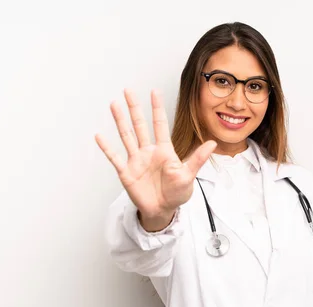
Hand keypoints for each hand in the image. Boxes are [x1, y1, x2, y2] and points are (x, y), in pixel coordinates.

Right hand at [95, 89, 215, 225]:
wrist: (162, 210)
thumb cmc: (176, 193)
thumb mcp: (188, 175)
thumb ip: (198, 159)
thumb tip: (212, 144)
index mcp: (164, 150)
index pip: (159, 124)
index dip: (157, 108)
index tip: (154, 91)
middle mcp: (148, 152)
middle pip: (140, 125)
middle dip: (134, 108)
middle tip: (128, 90)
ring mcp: (136, 160)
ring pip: (126, 136)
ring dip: (120, 121)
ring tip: (114, 105)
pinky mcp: (126, 172)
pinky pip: (115, 158)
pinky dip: (107, 148)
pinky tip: (99, 136)